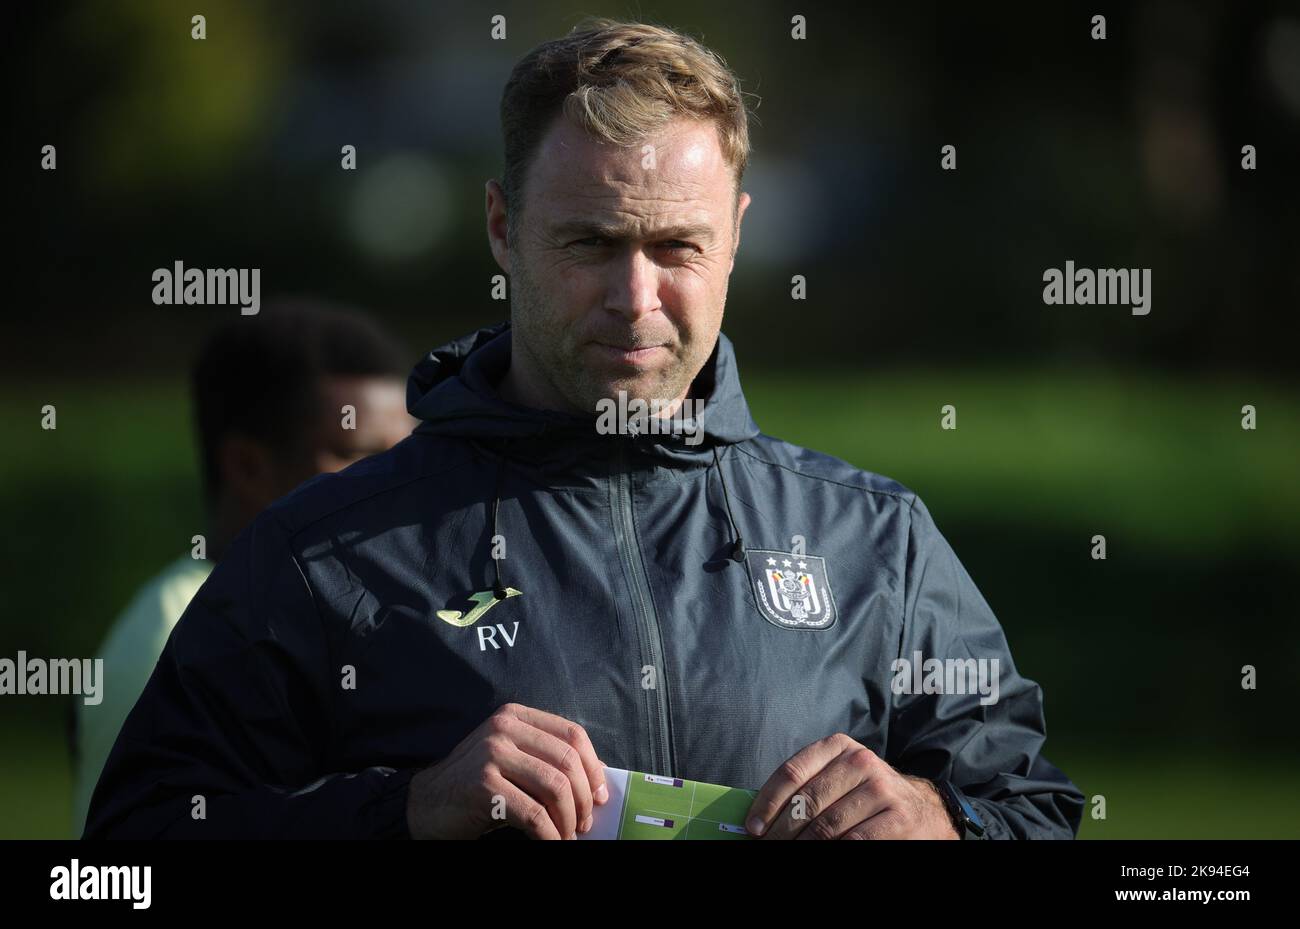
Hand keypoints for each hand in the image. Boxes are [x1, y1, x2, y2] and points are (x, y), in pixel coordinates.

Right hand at [406, 703, 608, 838]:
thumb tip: (599, 776)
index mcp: (515, 716)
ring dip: (569, 819)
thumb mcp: (512, 760)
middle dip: (584, 798)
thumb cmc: (476, 786)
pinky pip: (533, 814)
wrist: (424, 805)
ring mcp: (491, 754)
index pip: (572, 734)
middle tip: (585, 823)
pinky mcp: (483, 785)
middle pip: (567, 761)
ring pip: (554, 787)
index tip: (600, 795)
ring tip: (568, 835)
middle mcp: (503, 728)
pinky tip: (552, 843)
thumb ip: (546, 759)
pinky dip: (550, 835)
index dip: (593, 766)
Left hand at [745, 733, 957, 838]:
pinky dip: (831, 852)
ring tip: (789, 852)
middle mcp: (860, 761)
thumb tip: (760, 816)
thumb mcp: (836, 777)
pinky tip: (821, 854)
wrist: (920, 807)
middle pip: (807, 802)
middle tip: (768, 845)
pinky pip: (854, 841)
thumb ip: (805, 786)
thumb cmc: (863, 794)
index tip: (753, 826)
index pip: (792, 772)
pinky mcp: (898, 816)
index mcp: (837, 746)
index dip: (768, 802)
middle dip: (781, 830)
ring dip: (803, 845)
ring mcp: (881, 788)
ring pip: (827, 825)